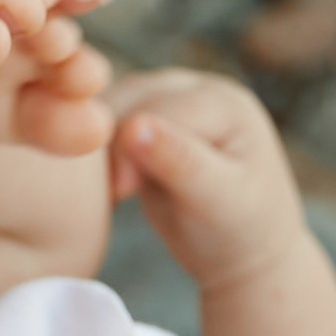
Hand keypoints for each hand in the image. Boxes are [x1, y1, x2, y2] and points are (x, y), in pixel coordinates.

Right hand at [108, 71, 306, 290]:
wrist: (239, 247)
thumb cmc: (236, 229)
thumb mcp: (215, 200)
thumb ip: (179, 162)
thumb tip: (133, 127)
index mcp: (225, 102)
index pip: (161, 107)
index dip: (130, 142)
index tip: (120, 193)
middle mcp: (197, 88)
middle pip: (132, 97)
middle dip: (110, 141)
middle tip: (108, 194)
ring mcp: (170, 98)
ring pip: (112, 104)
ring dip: (96, 143)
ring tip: (106, 191)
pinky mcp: (146, 116)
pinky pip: (106, 120)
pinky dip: (97, 149)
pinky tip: (104, 184)